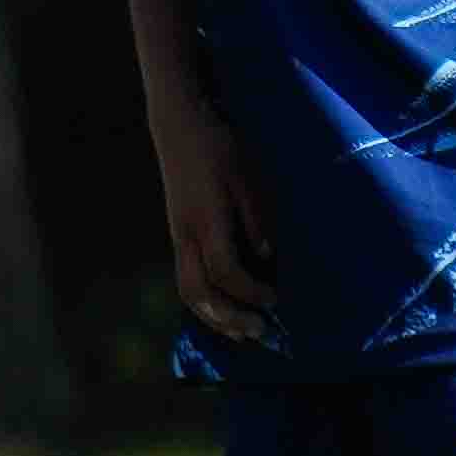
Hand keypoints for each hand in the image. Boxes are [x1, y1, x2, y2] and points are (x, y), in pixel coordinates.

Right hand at [158, 127, 276, 348]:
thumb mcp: (248, 179)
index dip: (251, 291)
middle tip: (260, 332)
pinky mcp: (179, 234)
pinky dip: (205, 303)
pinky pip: (186, 279)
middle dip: (229, 318)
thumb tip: (267, 260)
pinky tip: (225, 308)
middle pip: (198, 293)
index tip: (277, 298)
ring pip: (187, 291)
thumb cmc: (220, 147)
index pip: (225, 271)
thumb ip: (256, 221)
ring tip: (241, 332)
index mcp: (205, 221)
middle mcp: (186, 235)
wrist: (181, 124)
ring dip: (214, 317)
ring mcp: (178, 236)